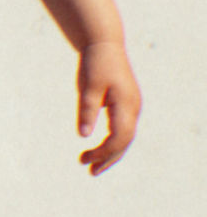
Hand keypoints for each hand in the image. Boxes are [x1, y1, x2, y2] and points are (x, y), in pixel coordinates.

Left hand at [77, 41, 140, 174]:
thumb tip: (84, 135)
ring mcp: (132, 106)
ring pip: (125, 137)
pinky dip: (112, 142)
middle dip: (108, 158)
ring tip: (92, 166)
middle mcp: (133, 108)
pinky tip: (99, 149)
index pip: (119, 137)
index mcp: (126, 104)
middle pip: (124, 142)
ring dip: (110, 152)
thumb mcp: (88, 87)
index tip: (85, 159)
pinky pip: (122, 129)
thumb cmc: (95, 63)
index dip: (103, 152)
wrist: (104, 44)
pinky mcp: (126, 104)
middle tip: (90, 172)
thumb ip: (87, 110)